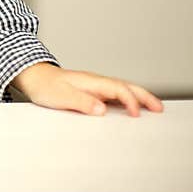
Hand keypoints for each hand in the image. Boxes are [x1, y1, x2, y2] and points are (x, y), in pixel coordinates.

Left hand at [12, 63, 163, 116]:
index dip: (130, 101)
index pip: (118, 89)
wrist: (32, 77)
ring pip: (122, 89)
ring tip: (152, 107)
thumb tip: (102, 110)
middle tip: (159, 108)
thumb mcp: (61, 96)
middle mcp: (95, 82)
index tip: (137, 114)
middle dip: (144, 97)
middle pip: (126, 87)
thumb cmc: (44, 85)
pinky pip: (113, 94)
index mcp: (91, 82)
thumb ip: (81, 103)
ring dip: (138, 97)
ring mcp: (93, 85)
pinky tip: (128, 106)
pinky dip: (126, 99)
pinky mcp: (89, 90)